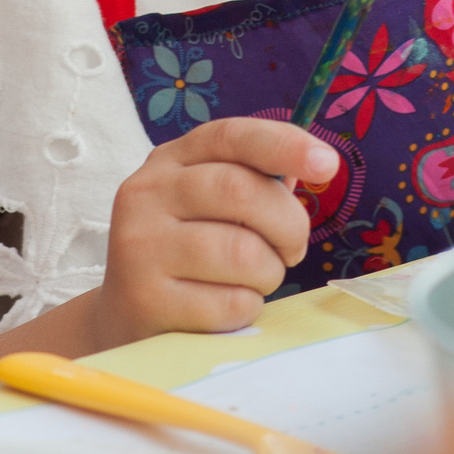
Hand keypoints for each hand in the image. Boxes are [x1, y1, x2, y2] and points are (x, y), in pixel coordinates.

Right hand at [94, 117, 336, 346]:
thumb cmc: (189, 252)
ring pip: (243, 253)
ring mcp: (140, 247)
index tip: (328, 164)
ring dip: (269, 273)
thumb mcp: (208, 204)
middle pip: (241, 191)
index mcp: (170, 160)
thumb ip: (253, 180)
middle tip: (293, 249)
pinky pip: (231, 303)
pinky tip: (227, 307)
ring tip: (254, 280)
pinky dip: (247, 308)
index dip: (283, 144)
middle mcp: (147, 194)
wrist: (126, 317)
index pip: (230, 136)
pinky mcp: (146, 300)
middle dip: (288, 224)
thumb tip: (314, 163)